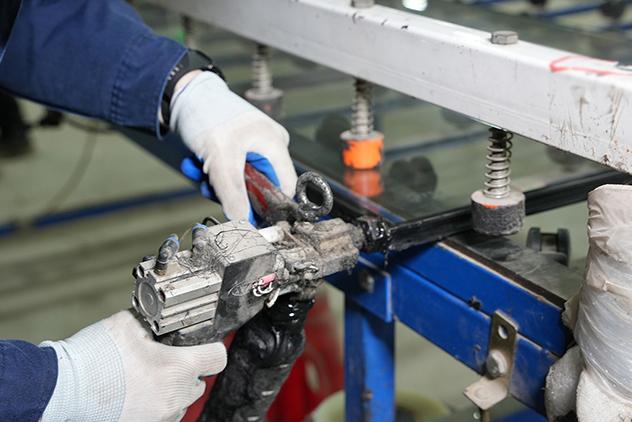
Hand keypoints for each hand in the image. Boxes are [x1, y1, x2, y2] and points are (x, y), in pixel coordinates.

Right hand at [40, 310, 225, 421]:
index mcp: (178, 368)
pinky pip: (162, 414)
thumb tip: (156, 319)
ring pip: (179, 402)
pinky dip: (155, 403)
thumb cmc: (97, 356)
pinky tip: (135, 392)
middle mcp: (175, 396)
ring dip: (171, 390)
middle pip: (199, 383)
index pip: (217, 358)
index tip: (203, 346)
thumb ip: (151, 322)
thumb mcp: (128, 324)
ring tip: (146, 377)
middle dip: (186, 371)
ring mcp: (160, 416)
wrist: (64, 388)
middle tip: (164, 360)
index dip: (211, 348)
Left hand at [170, 71, 296, 220]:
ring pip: (239, 182)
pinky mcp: (235, 149)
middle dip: (231, 192)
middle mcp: (268, 148)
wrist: (184, 93)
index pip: (286, 189)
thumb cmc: (209, 113)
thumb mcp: (221, 159)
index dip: (270, 208)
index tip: (250, 221)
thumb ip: (232, 194)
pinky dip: (211, 172)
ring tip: (198, 170)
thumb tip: (242, 223)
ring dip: (216, 182)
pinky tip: (195, 163)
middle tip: (211, 188)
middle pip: (259, 188)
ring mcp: (252, 148)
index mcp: (275, 146)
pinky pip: (227, 172)